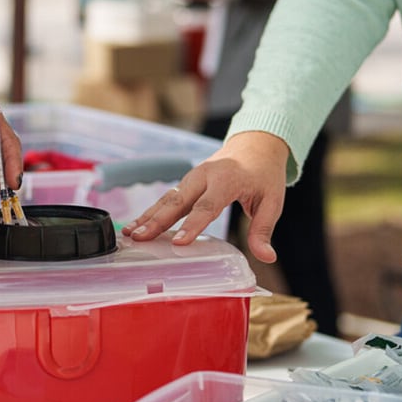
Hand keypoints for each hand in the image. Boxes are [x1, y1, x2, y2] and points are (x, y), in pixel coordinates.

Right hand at [122, 132, 290, 262]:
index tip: (178, 242)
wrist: (255, 143)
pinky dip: (150, 211)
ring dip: (147, 216)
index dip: (192, 225)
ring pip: (167, 198)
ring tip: (129, 234)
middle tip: (140, 238)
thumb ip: (263, 229)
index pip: (207, 206)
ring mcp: (192, 177)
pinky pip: (166, 197)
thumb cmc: (264, 174)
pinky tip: (135, 226)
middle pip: (178, 200)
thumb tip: (266, 257)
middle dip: (157, 220)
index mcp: (227, 180)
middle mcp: (205, 176)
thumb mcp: (272, 200)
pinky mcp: (186, 182)